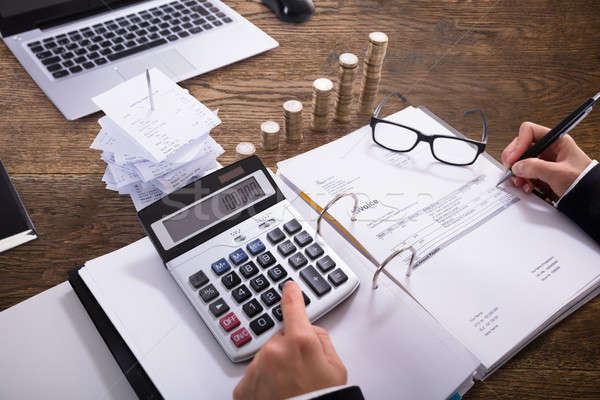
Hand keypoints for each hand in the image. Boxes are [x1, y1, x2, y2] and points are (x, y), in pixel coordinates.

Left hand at [233, 281, 346, 399]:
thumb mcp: (336, 368)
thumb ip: (321, 341)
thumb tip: (310, 330)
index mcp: (300, 342)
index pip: (293, 307)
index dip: (291, 294)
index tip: (289, 287)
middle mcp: (275, 351)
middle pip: (280, 338)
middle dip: (288, 349)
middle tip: (301, 371)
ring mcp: (257, 368)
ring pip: (266, 357)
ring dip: (274, 367)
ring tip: (289, 388)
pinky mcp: (245, 387)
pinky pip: (254, 376)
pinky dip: (262, 383)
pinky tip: (276, 394)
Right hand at [501, 121, 591, 197]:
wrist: (588, 197)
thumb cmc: (584, 181)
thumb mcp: (560, 174)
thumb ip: (537, 168)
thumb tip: (517, 166)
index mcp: (555, 141)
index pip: (529, 132)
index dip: (518, 143)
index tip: (513, 158)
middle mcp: (547, 149)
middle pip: (520, 146)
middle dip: (513, 159)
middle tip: (511, 170)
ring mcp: (541, 161)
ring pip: (519, 160)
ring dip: (515, 172)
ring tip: (520, 182)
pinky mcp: (538, 173)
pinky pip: (522, 173)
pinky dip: (520, 180)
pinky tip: (526, 186)